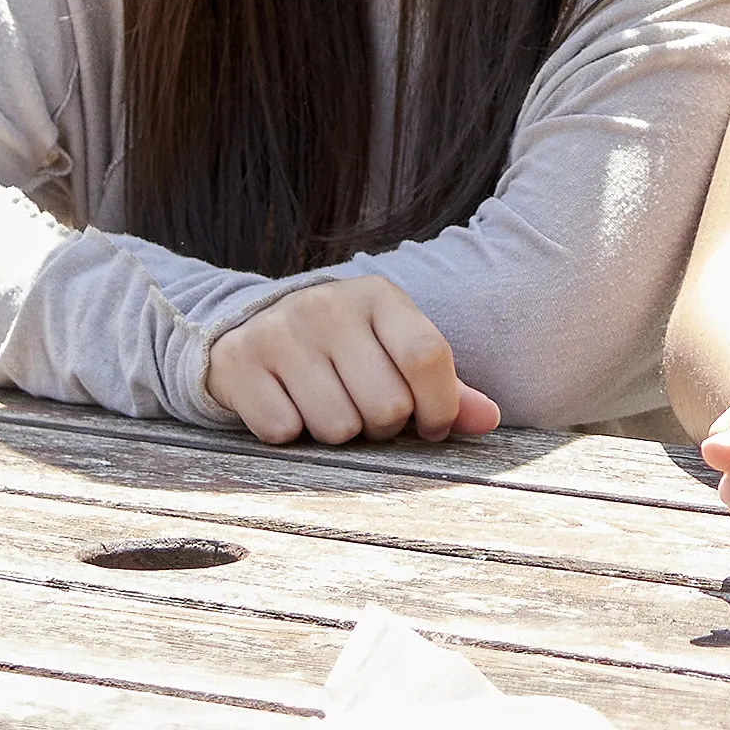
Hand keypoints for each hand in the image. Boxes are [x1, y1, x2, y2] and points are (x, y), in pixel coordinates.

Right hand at [200, 276, 507, 445]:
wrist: (253, 328)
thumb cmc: (345, 349)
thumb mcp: (396, 352)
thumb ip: (446, 387)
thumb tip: (490, 420)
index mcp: (379, 296)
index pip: (427, 356)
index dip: (440, 407)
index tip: (430, 426)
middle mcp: (329, 305)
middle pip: (386, 404)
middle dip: (384, 426)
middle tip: (367, 413)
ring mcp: (281, 330)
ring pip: (336, 427)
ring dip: (337, 433)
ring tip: (327, 406)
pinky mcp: (240, 360)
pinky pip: (284, 431)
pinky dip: (290, 432)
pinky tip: (287, 404)